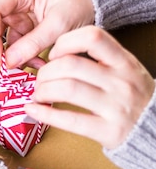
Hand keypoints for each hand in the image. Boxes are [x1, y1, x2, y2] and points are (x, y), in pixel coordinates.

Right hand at [0, 0, 94, 68]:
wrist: (92, 1)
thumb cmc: (78, 4)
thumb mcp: (60, 25)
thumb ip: (34, 44)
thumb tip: (8, 63)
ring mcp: (11, 12)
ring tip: (9, 67)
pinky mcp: (17, 26)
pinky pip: (5, 43)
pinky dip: (13, 56)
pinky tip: (32, 64)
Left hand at [24, 26, 154, 148]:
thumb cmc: (135, 99)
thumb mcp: (127, 72)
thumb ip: (101, 61)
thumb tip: (58, 55)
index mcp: (125, 62)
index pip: (92, 37)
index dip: (66, 42)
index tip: (54, 54)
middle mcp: (121, 82)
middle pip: (71, 65)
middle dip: (46, 72)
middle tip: (40, 80)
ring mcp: (116, 107)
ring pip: (67, 89)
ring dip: (43, 91)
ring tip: (38, 95)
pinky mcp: (108, 131)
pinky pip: (70, 120)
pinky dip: (45, 114)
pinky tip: (33, 110)